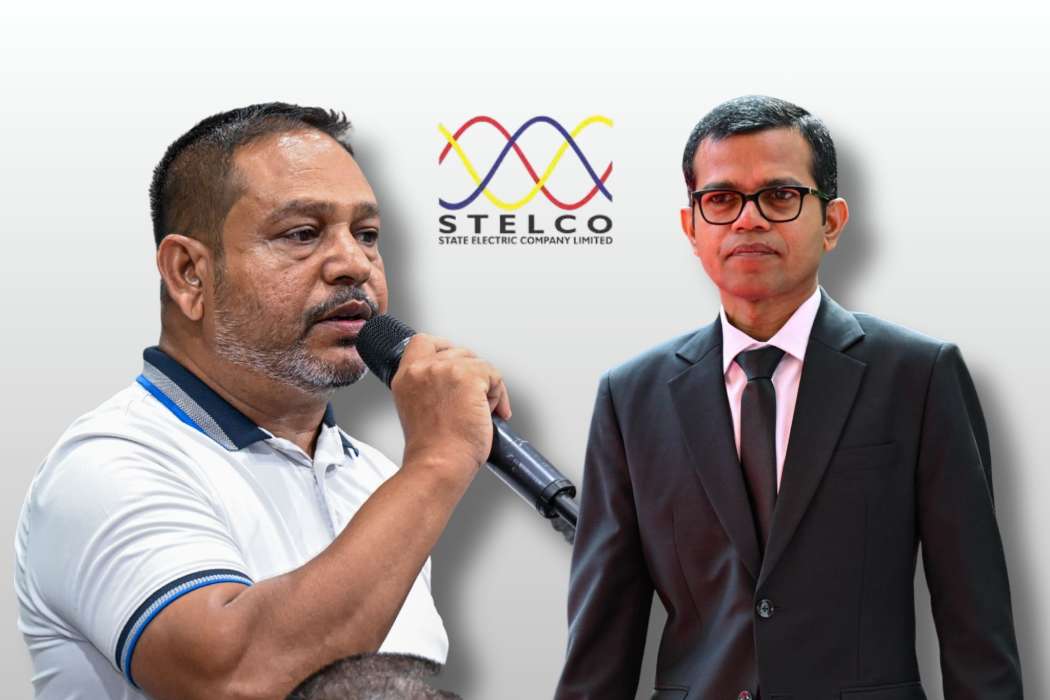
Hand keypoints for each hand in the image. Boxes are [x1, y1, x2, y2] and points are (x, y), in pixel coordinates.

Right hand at [391, 334, 511, 483]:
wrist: (438, 464)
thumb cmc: (431, 448)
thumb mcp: (416, 408)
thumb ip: (428, 387)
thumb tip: (454, 382)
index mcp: (405, 377)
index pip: (422, 342)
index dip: (445, 349)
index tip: (457, 365)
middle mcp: (422, 369)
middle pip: (458, 352)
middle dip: (471, 374)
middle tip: (473, 402)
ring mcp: (445, 370)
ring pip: (478, 364)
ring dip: (486, 387)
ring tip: (479, 412)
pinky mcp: (468, 376)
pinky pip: (495, 375)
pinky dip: (500, 395)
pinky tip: (492, 414)